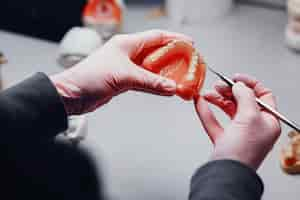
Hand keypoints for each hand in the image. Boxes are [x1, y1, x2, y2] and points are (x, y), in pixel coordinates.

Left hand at [51, 30, 192, 114]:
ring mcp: (126, 67)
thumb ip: (150, 82)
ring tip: (181, 77)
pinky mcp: (124, 81)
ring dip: (165, 73)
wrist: (72, 94)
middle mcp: (127, 53)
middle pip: (156, 52)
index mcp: (127, 44)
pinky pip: (144, 81)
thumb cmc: (89, 77)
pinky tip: (164, 89)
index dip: (174, 39)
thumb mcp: (124, 77)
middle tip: (188, 63)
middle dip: (173, 57)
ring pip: (152, 68)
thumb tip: (171, 87)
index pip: (156, 37)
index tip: (189, 43)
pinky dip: (155, 84)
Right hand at [194, 74, 280, 169]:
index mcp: (268, 121)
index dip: (250, 84)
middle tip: (219, 85)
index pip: (263, 95)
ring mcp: (239, 133)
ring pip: (228, 110)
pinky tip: (200, 103)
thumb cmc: (243, 152)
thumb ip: (245, 96)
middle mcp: (255, 127)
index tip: (235, 78)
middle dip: (229, 91)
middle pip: (243, 101)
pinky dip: (206, 111)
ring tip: (207, 93)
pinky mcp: (224, 140)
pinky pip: (214, 121)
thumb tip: (240, 86)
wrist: (226, 173)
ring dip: (217, 99)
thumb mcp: (250, 117)